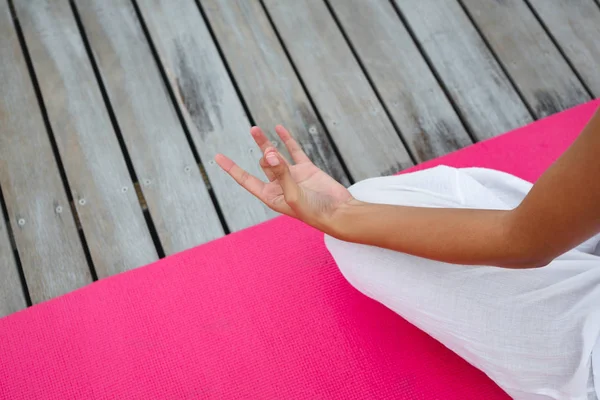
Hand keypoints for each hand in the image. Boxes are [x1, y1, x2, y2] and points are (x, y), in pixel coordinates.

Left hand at [215, 125, 354, 231]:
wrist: (339, 212)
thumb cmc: (314, 211)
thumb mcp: (293, 194)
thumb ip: (281, 173)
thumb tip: (269, 153)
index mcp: (271, 196)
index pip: (246, 180)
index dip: (232, 168)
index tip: (218, 157)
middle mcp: (280, 185)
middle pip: (263, 164)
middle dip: (265, 156)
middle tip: (274, 156)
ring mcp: (293, 175)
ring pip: (275, 155)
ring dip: (266, 143)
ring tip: (255, 130)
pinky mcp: (307, 168)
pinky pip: (294, 150)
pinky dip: (286, 139)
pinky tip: (278, 128)